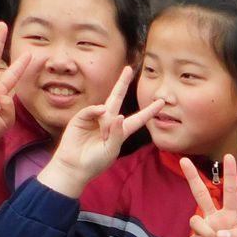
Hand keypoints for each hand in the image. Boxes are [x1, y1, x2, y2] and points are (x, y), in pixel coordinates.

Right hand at [39, 67, 160, 197]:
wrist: (74, 167)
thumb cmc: (94, 162)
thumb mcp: (111, 150)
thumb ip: (117, 134)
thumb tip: (119, 115)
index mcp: (120, 131)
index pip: (138, 119)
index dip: (149, 111)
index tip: (162, 102)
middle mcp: (108, 121)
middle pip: (117, 98)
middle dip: (122, 83)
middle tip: (129, 69)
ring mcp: (94, 119)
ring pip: (106, 108)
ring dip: (106, 122)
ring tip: (101, 137)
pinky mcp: (81, 118)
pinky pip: (91, 110)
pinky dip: (95, 111)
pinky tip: (98, 114)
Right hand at [181, 158, 236, 236]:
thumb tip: (220, 233)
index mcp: (231, 216)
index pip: (230, 192)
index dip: (230, 175)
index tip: (229, 157)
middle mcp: (214, 219)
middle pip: (200, 194)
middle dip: (192, 177)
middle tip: (185, 161)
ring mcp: (202, 231)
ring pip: (195, 220)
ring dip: (206, 231)